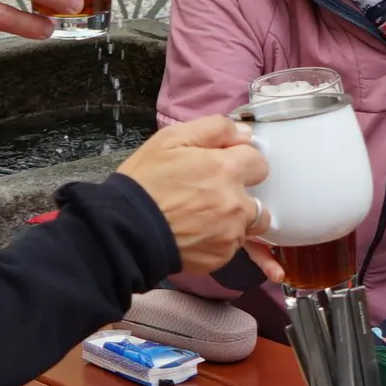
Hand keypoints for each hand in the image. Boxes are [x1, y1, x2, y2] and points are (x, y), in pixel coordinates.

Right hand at [115, 116, 270, 273]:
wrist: (125, 230)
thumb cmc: (144, 182)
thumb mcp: (171, 140)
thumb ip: (214, 129)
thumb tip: (245, 132)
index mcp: (226, 170)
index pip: (259, 163)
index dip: (241, 163)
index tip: (224, 167)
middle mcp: (235, 203)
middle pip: (259, 200)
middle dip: (241, 196)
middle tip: (211, 196)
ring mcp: (230, 234)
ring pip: (248, 226)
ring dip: (234, 221)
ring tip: (205, 218)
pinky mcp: (221, 257)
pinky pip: (231, 247)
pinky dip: (219, 241)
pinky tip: (198, 235)